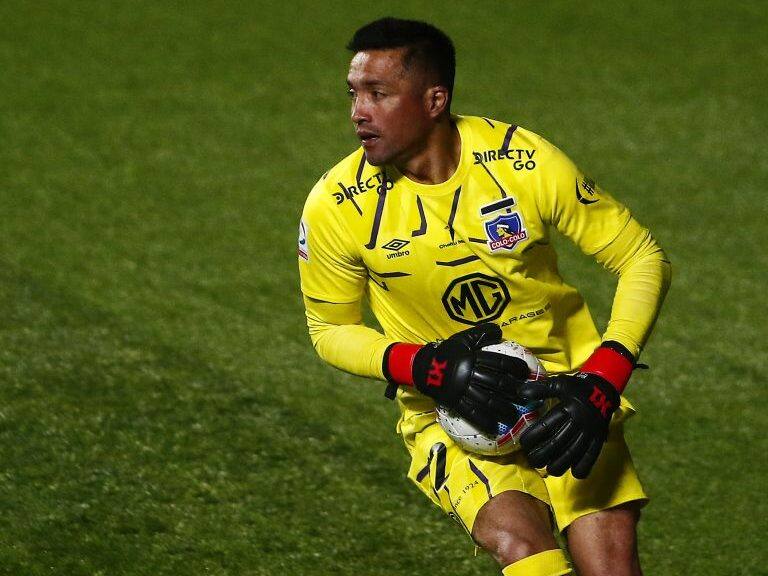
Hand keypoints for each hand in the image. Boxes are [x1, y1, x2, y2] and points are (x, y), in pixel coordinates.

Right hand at [384, 324, 529, 433]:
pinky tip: (494, 428)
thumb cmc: (446, 353)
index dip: (514, 368)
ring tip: (514, 416)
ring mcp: (462, 389)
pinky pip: (471, 413)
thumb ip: (480, 334)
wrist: (422, 367)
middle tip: (526, 396)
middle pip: (496, 383)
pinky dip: (483, 421)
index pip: (498, 362)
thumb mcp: (462, 339)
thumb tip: (499, 331)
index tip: (526, 373)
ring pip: (487, 400)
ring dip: (503, 409)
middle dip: (514, 391)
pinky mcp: (455, 402)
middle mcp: (469, 374)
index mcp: (472, 358)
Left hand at [518, 343, 633, 478]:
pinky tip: (575, 474)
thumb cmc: (578, 388)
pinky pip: (593, 455)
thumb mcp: (560, 383)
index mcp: (568, 408)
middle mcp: (579, 422)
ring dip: (561, 464)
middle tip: (532, 460)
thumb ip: (540, 389)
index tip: (523, 443)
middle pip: (559, 442)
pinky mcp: (599, 439)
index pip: (547, 426)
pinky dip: (585, 466)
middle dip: (543, 454)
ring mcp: (590, 432)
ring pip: (574, 452)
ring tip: (549, 470)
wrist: (604, 390)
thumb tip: (520, 392)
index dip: (533, 436)